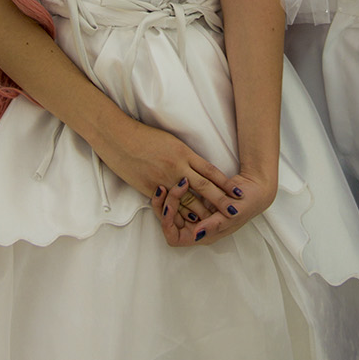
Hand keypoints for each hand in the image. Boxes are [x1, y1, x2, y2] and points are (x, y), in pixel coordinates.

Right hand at [103, 119, 239, 215]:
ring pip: (187, 200)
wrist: (120, 138)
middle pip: (204, 188)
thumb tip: (198, 167)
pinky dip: (180, 214)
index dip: (225, 183)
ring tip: (216, 221)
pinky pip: (169, 205)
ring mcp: (164, 179)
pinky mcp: (150, 188)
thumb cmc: (146, 136)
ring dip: (202, 212)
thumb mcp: (172, 142)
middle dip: (220, 201)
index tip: (238, 192)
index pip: (210, 171)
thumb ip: (186, 156)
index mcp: (184, 153)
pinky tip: (189, 222)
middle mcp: (177, 168)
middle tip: (235, 211)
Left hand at [156, 169, 277, 246]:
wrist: (255, 187)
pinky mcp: (196, 201)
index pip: (174, 237)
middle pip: (168, 224)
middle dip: (163, 207)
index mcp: (204, 235)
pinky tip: (171, 182)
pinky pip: (177, 201)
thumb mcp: (233, 214)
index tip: (169, 207)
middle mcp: (197, 227)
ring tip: (163, 185)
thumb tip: (196, 234)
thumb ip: (215, 225)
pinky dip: (172, 193)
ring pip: (170, 212)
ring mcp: (196, 214)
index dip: (168, 224)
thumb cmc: (247, 204)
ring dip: (165, 199)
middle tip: (164, 189)